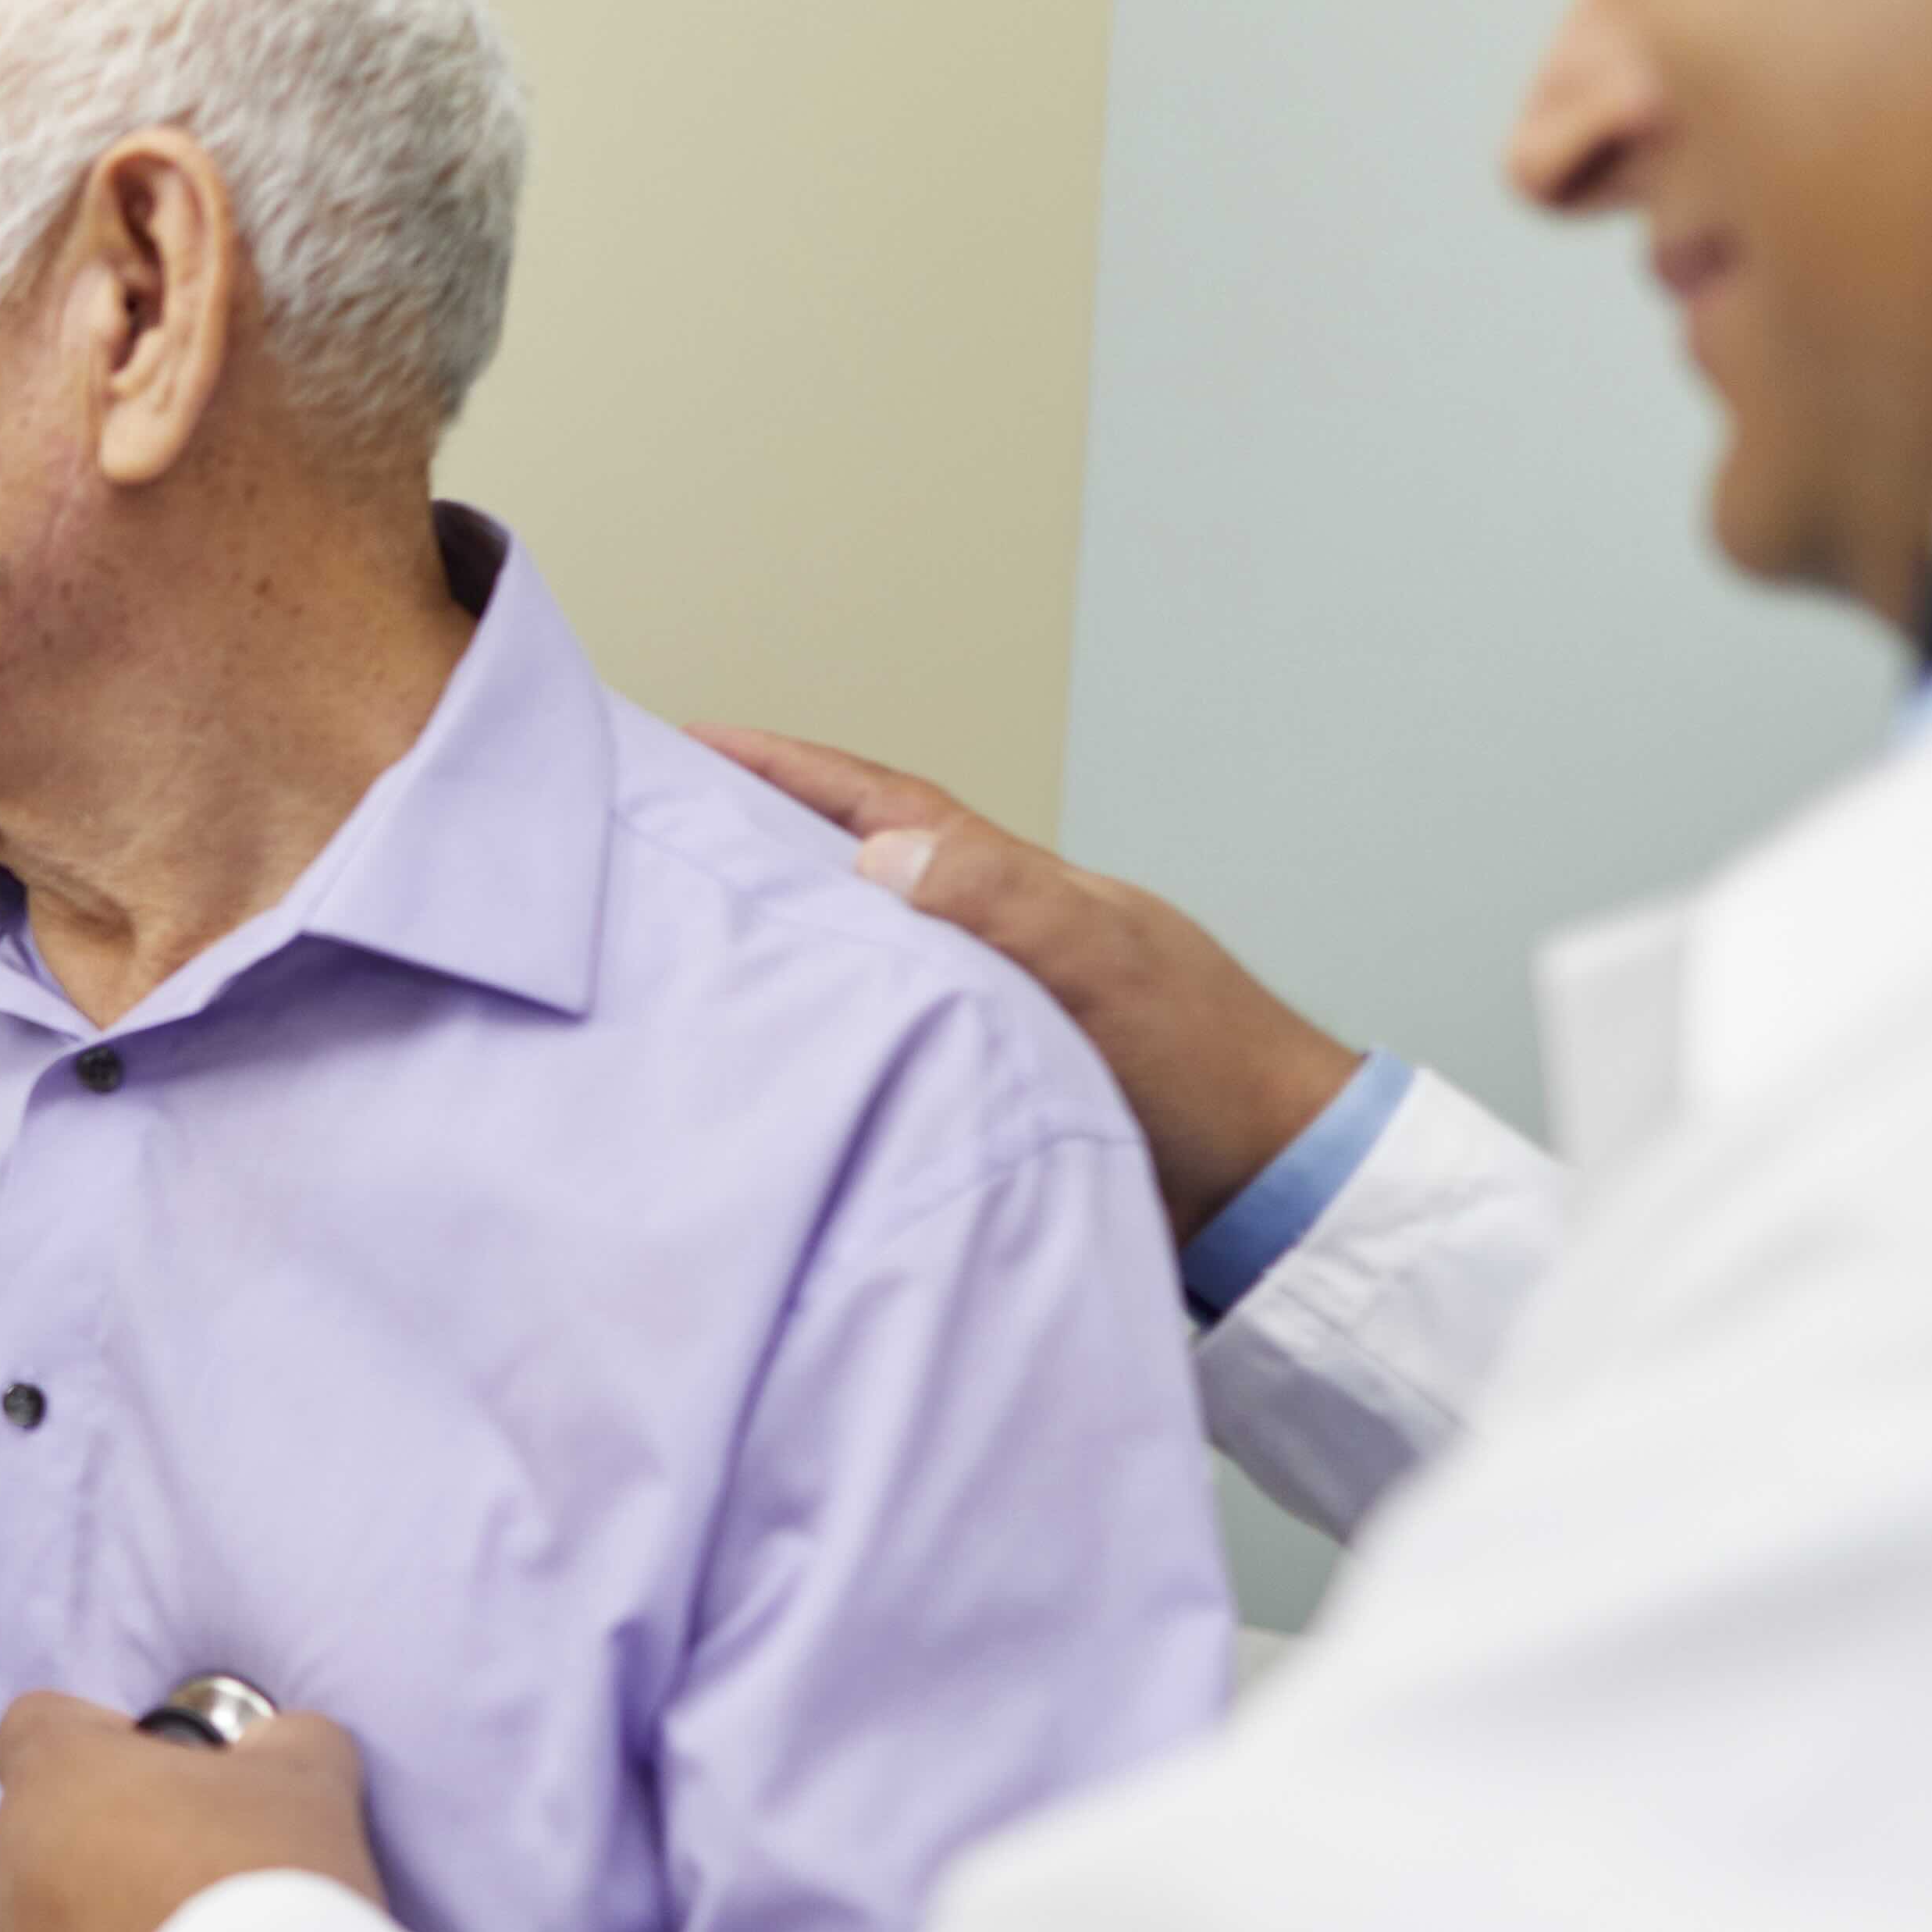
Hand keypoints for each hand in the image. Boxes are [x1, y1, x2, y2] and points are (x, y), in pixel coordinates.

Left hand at [0, 1694, 385, 1931]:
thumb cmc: (265, 1882)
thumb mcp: (307, 1778)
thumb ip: (283, 1741)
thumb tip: (274, 1749)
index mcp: (56, 1778)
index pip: (41, 1724)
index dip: (105, 1738)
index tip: (170, 1774)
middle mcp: (9, 1865)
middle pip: (52, 1829)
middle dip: (117, 1841)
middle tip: (207, 1871)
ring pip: (52, 1924)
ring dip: (110, 1928)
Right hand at [692, 725, 1365, 1238]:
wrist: (1269, 1189)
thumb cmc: (1207, 1066)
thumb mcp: (1102, 963)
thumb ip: (998, 902)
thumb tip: (875, 856)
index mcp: (1015, 886)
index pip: (884, 805)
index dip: (791, 769)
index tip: (698, 742)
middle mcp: (991, 936)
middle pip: (857, 866)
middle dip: (763, 836)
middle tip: (662, 827)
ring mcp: (989, 1008)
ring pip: (862, 952)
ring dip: (784, 935)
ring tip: (689, 938)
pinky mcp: (985, 1085)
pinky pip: (878, 1035)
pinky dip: (822, 1025)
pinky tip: (776, 1052)